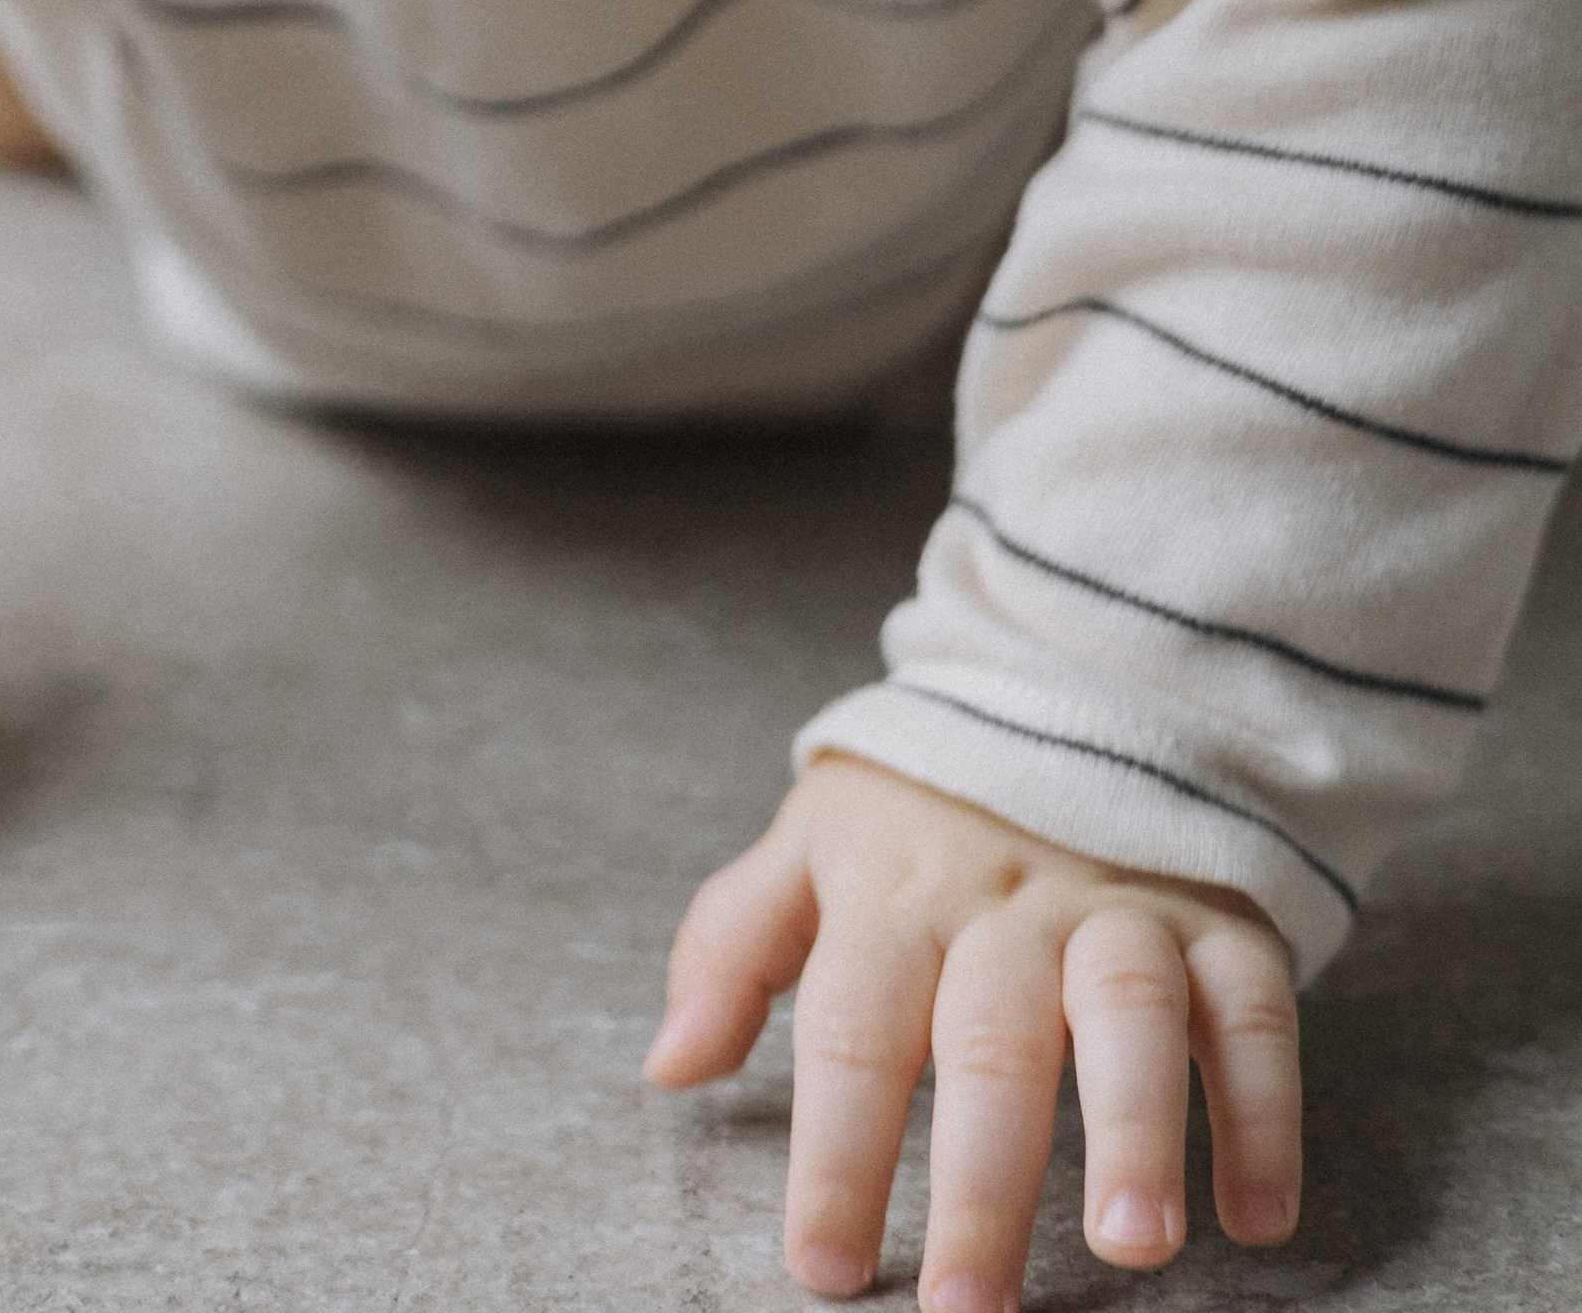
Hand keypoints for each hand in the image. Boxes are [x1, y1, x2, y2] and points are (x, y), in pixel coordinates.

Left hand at [646, 755, 1300, 1306]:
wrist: (1068, 682)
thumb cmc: (921, 807)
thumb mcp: (809, 844)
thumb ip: (731, 945)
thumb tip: (668, 1064)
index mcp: (892, 889)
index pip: (852, 1027)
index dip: (836, 1150)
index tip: (823, 1269)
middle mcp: (1007, 900)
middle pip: (989, 1040)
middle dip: (982, 1182)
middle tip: (970, 1308)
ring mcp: (1121, 903)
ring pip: (1128, 1009)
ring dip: (1135, 1128)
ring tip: (1131, 1245)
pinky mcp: (1221, 917)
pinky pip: (1254, 1005)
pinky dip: (1263, 1106)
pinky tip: (1258, 1212)